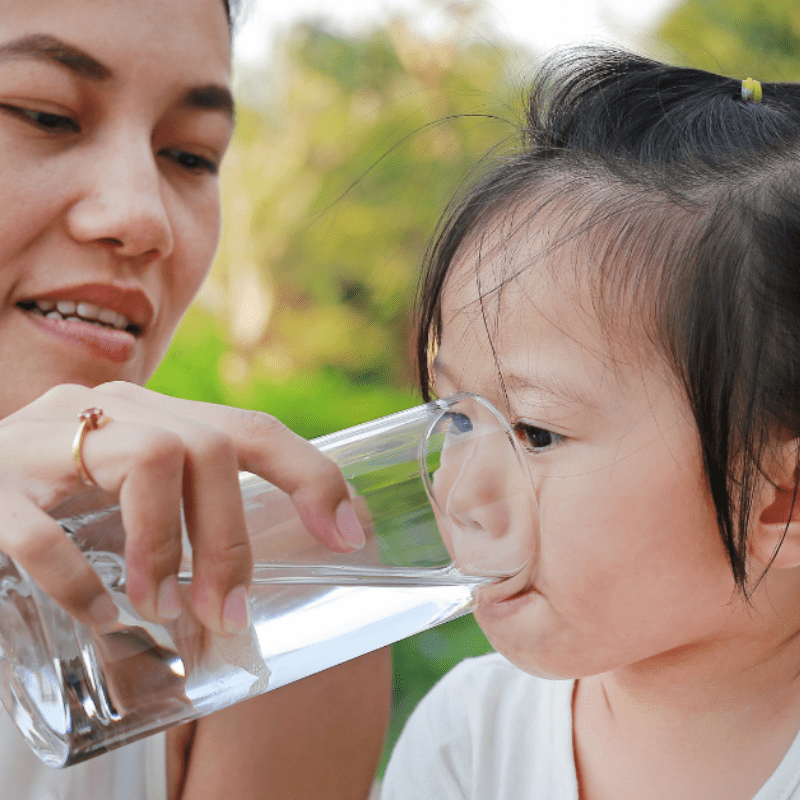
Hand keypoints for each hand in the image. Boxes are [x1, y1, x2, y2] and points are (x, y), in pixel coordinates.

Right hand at [0, 381, 364, 634]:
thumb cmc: (50, 492)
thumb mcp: (125, 487)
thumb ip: (180, 506)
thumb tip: (243, 585)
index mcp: (152, 414)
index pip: (252, 428)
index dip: (312, 477)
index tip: (348, 536)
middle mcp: (108, 410)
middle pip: (209, 448)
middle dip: (231, 539)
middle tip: (225, 614)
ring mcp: (45, 439)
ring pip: (148, 460)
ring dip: (167, 548)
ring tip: (161, 608)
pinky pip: (45, 530)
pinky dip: (80, 582)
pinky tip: (99, 614)